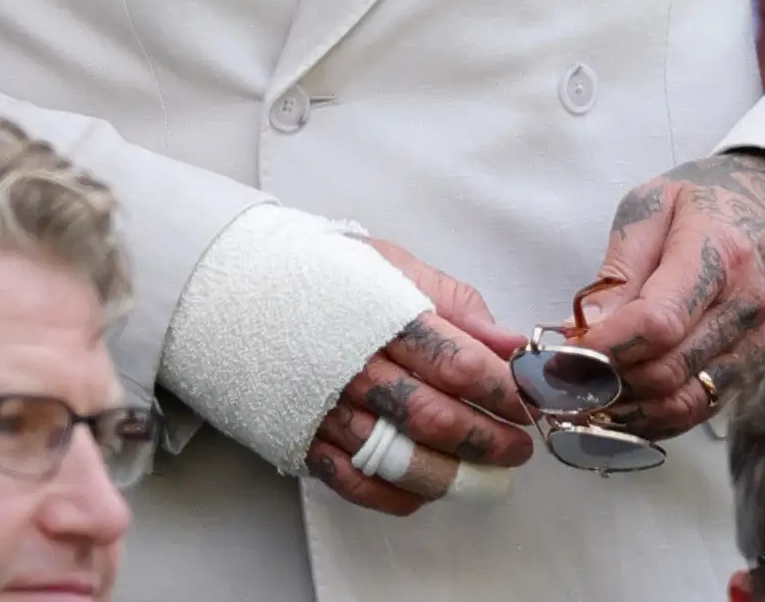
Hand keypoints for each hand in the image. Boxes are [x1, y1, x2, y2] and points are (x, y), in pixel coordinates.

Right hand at [302, 241, 534, 516]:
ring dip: (457, 475)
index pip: (459, 364)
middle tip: (519, 446)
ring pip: (404, 461)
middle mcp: (357, 368)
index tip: (527, 401)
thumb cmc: (324, 275)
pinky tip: (426, 490)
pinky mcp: (305, 441)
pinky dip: (399, 497)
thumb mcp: (393, 267)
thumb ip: (457, 306)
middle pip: (438, 419)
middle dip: (490, 440)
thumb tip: (513, 344)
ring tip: (488, 475)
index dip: (503, 390)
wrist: (237, 288)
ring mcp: (328, 410)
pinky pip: (359, 486)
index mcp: (384, 317)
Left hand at [574, 153, 764, 439]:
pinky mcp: (754, 368)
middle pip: (667, 369)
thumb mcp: (651, 207)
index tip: (564, 353)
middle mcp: (746, 307)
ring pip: (682, 401)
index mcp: (720, 253)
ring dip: (626, 407)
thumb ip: (620, 269)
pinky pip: (699, 410)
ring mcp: (757, 344)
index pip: (659, 322)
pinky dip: (654, 417)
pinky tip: (620, 404)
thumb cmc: (704, 202)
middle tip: (562, 376)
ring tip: (584, 394)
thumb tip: (585, 329)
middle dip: (606, 380)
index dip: (605, 347)